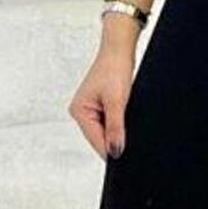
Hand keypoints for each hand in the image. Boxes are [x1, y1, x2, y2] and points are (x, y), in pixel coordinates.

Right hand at [68, 46, 136, 160]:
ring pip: (106, 131)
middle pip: (100, 138)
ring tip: (125, 115)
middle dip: (115, 138)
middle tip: (129, 130)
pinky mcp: (101, 106)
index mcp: (79, 111)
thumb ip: (115, 129)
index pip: (96, 141)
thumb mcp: (117, 102)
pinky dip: (119, 122)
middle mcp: (82, 112)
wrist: (120, 50)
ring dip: (117, 129)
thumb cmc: (114, 69)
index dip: (111, 150)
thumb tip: (115, 151)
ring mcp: (91, 110)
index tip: (126, 158)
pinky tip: (125, 114)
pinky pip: (110, 123)